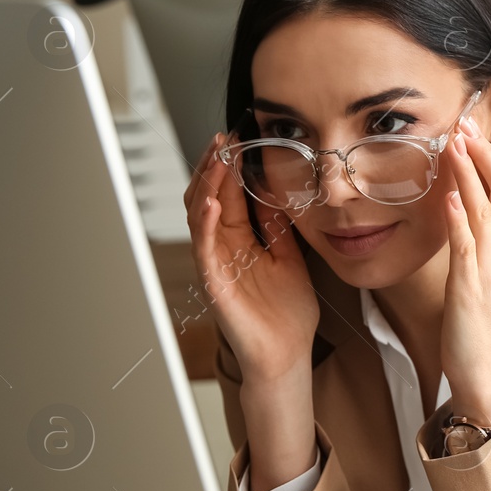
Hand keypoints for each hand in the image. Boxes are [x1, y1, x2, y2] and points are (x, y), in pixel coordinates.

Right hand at [182, 133, 318, 382]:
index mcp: (242, 240)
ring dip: (207, 184)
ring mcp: (216, 263)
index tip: (241, 138)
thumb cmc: (288, 313)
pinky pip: (204, 247)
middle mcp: (224, 248)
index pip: (231, 194)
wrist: (288, 353)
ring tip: (216, 158)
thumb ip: (279, 228)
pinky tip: (211, 201)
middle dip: (215, 166)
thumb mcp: (290, 258)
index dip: (233, 166)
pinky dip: (204, 223)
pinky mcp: (214, 282)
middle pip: (209, 197)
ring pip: (200, 215)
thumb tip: (278, 193)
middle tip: (224, 138)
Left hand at [439, 116, 490, 429]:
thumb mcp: (481, 276)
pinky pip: (466, 250)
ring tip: (456, 146)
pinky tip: (448, 200)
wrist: (483, 374)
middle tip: (467, 124)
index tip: (472, 132)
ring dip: (469, 177)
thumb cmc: (477, 327)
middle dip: (485, 157)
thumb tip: (457, 209)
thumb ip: (475, 243)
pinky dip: (459, 222)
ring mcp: (489, 272)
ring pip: (485, 213)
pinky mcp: (469, 291)